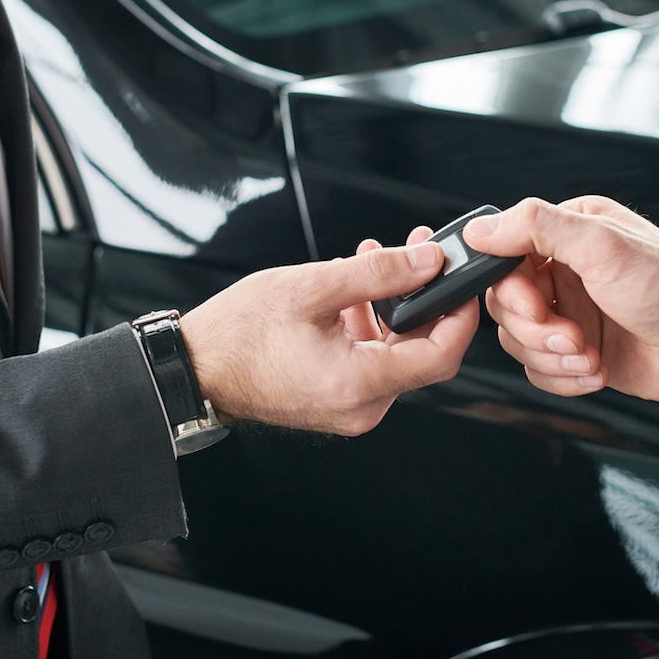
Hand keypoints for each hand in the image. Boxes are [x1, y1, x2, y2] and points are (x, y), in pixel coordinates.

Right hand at [180, 236, 477, 435]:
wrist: (193, 368)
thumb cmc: (237, 335)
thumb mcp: (311, 288)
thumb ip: (377, 274)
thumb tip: (426, 262)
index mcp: (358, 384)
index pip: (440, 357)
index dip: (461, 316)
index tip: (465, 281)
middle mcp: (360, 406)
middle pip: (421, 353)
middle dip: (424, 298)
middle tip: (418, 251)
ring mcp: (348, 407)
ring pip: (395, 353)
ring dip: (394, 306)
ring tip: (377, 258)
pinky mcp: (335, 399)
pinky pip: (370, 361)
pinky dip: (370, 325)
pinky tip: (354, 288)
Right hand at [464, 196, 658, 403]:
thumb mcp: (602, 244)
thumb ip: (536, 227)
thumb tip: (481, 227)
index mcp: (568, 234)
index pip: (504, 259)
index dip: (512, 292)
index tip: (537, 307)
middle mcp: (565, 273)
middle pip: (505, 306)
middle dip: (536, 330)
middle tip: (573, 336)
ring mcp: (572, 315)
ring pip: (520, 343)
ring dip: (552, 358)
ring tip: (590, 355)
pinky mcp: (580, 354)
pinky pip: (542, 373)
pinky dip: (565, 379)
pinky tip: (596, 371)